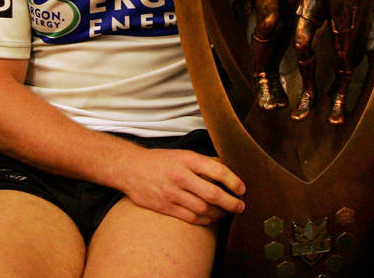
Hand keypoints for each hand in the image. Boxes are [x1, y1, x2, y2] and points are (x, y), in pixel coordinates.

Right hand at [118, 148, 245, 224]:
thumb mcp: (184, 154)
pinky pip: (190, 217)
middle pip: (212, 194)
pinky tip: (211, 218)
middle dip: (231, 202)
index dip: (234, 181)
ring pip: (203, 208)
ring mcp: (171, 193)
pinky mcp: (164, 207)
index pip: (218, 171)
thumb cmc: (162, 161)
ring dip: (219, 213)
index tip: (243, 189)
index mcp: (188, 160)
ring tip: (227, 212)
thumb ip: (206, 162)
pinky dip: (204, 220)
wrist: (130, 168)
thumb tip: (230, 169)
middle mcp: (180, 176)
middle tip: (241, 206)